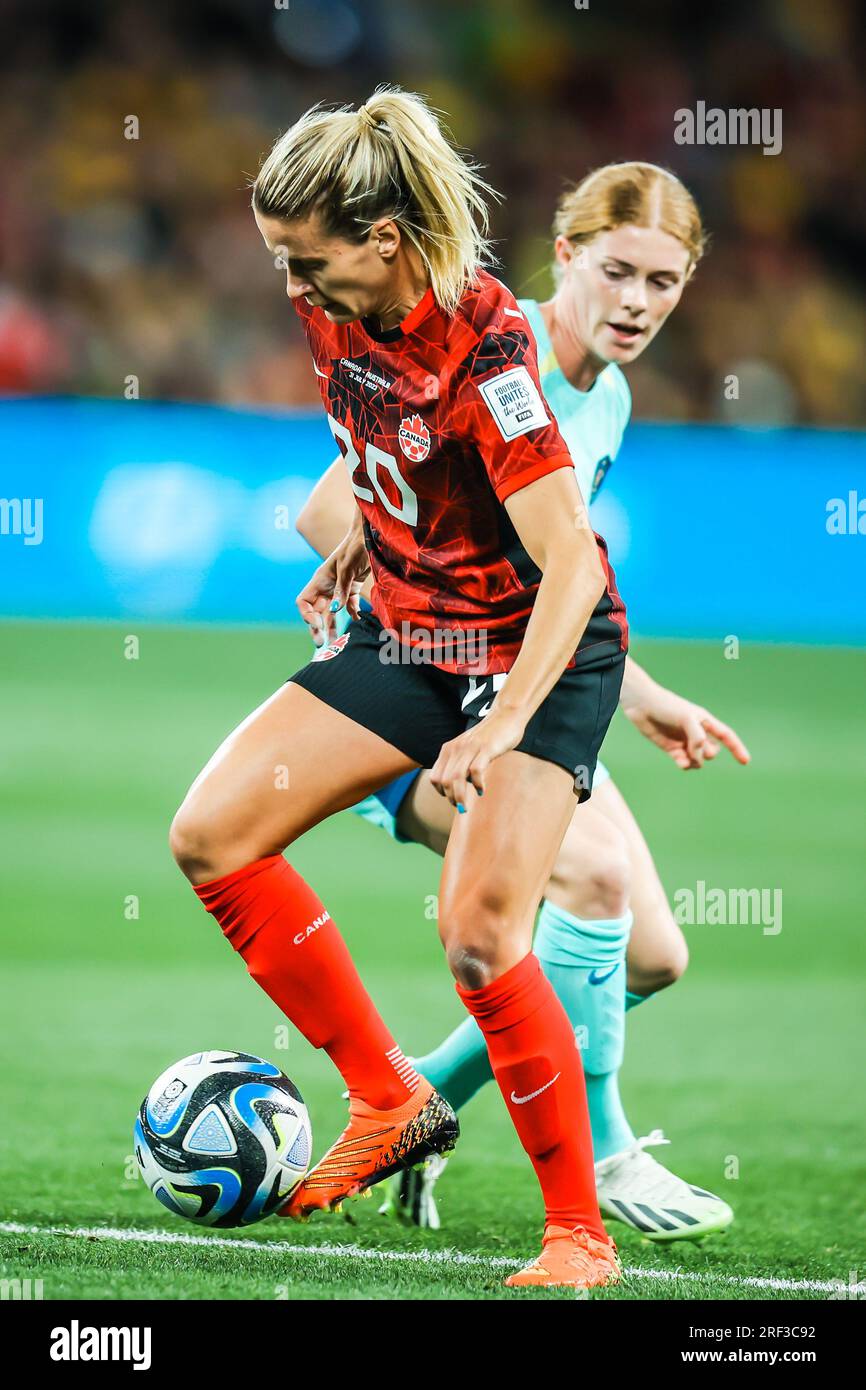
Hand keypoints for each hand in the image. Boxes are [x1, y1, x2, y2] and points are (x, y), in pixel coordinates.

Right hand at [296, 528, 369, 644]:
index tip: (318, 624)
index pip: (304, 602)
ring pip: (333, 612)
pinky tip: (356, 621)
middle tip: (322, 644)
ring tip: (337, 642)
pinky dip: (352, 614)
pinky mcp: (353, 588)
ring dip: (334, 626)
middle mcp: (326, 586)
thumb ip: (341, 589)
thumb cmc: (355, 546)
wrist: (370, 536)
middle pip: (317, 612)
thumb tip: (334, 609)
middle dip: (318, 628)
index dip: (307, 615)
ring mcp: (339, 588)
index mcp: (319, 580)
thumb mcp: (347, 568)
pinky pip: (349, 606)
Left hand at [430, 707, 526, 808]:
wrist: (506, 715)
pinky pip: (475, 772)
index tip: (451, 799)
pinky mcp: (486, 749)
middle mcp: (456, 748)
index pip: (435, 777)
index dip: (440, 792)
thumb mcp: (468, 747)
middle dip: (451, 798)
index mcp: (449, 749)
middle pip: (445, 781)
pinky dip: (476, 785)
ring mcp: (471, 748)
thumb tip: (457, 784)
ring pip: (457, 778)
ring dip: (460, 797)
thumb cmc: (489, 735)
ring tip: (465, 807)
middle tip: (461, 808)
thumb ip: (460, 761)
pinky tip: (481, 790)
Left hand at [622, 684, 749, 769]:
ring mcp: (684, 742)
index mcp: (705, 721)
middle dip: (706, 754)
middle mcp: (696, 733)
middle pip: (712, 752)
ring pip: (698, 760)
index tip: (746, 762)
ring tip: (686, 758)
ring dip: (695, 762)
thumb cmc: (667, 706)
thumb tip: (701, 756)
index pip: (726, 736)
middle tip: (696, 747)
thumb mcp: (687, 718)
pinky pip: (684, 762)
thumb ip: (697, 737)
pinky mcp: (671, 749)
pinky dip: (684, 765)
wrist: (642, 705)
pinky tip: (680, 762)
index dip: (737, 748)